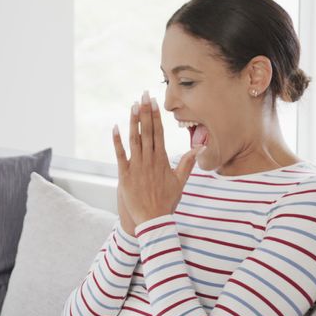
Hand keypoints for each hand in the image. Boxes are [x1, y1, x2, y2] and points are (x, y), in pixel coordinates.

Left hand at [112, 91, 202, 226]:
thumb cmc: (166, 201)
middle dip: (145, 112)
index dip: (156, 116)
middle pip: (147, 132)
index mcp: (162, 160)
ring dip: (133, 122)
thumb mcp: (180, 182)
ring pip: (135, 140)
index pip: (159, 133)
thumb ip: (187, 163)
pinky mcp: (125, 175)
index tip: (154, 102)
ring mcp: (137, 166)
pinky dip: (117, 141)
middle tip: (143, 95)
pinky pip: (120, 155)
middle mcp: (150, 160)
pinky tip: (115, 128)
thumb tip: (199, 149)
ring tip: (133, 105)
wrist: (153, 220)